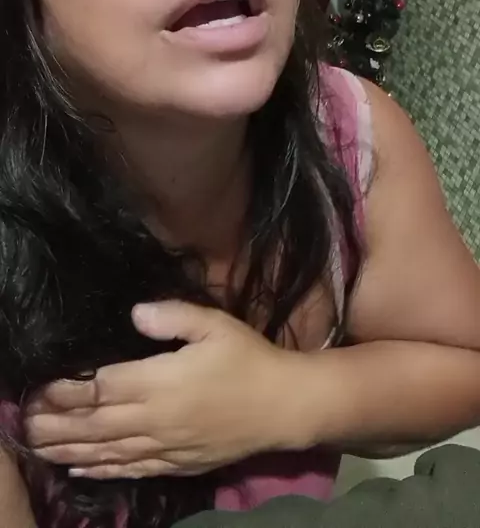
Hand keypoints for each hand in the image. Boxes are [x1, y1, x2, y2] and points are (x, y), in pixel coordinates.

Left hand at [25, 302, 292, 478]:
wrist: (283, 406)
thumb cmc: (248, 359)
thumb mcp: (215, 325)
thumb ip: (173, 316)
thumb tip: (134, 312)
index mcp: (160, 381)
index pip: (100, 387)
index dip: (66, 390)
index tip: (40, 388)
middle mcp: (155, 418)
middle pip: (95, 424)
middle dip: (56, 424)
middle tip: (25, 423)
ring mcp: (164, 445)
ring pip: (107, 451)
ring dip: (69, 450)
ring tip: (39, 448)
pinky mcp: (176, 463)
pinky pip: (131, 470)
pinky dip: (102, 471)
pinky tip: (81, 471)